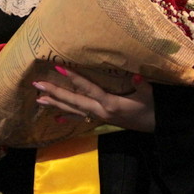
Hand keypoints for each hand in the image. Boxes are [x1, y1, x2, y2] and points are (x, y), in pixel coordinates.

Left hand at [34, 67, 154, 132]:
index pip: (88, 88)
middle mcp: (100, 111)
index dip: (73, 78)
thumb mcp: (149, 96)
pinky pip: (80, 118)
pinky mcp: (100, 120)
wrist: (156, 126)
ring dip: (56, 104)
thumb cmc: (152, 108)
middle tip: (38, 85)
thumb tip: (136, 76)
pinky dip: (67, 116)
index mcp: (110, 103)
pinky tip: (55, 118)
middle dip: (55, 93)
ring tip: (39, 99)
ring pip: (73, 110)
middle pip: (74, 101)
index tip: (59, 68)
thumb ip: (142, 85)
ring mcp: (99, 117)